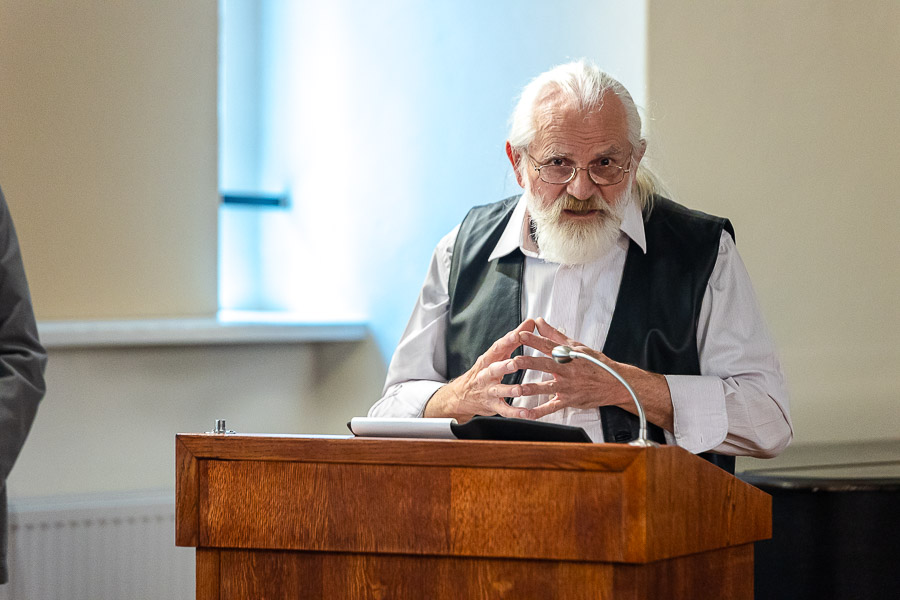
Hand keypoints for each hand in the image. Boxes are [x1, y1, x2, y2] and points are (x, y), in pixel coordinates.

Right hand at [424, 319, 536, 420]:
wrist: (461, 395)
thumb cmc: (484, 371)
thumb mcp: (496, 354)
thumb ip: (514, 339)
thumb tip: (531, 322)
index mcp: (489, 359)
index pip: (497, 347)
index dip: (507, 340)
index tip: (519, 333)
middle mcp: (486, 374)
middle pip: (494, 368)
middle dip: (504, 366)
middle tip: (515, 363)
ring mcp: (488, 390)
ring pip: (498, 390)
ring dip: (509, 389)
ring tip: (519, 390)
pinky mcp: (492, 405)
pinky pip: (504, 410)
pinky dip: (515, 412)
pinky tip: (526, 413)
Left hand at [512, 318, 674, 429]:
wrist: (615, 384)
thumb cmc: (596, 364)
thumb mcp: (577, 346)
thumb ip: (554, 335)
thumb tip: (539, 321)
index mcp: (569, 356)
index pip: (549, 345)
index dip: (534, 340)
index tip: (520, 335)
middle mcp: (568, 371)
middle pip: (546, 365)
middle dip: (529, 363)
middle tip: (514, 361)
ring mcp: (568, 387)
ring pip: (547, 387)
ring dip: (531, 388)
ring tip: (517, 388)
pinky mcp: (569, 400)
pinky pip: (552, 407)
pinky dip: (539, 412)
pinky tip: (526, 414)